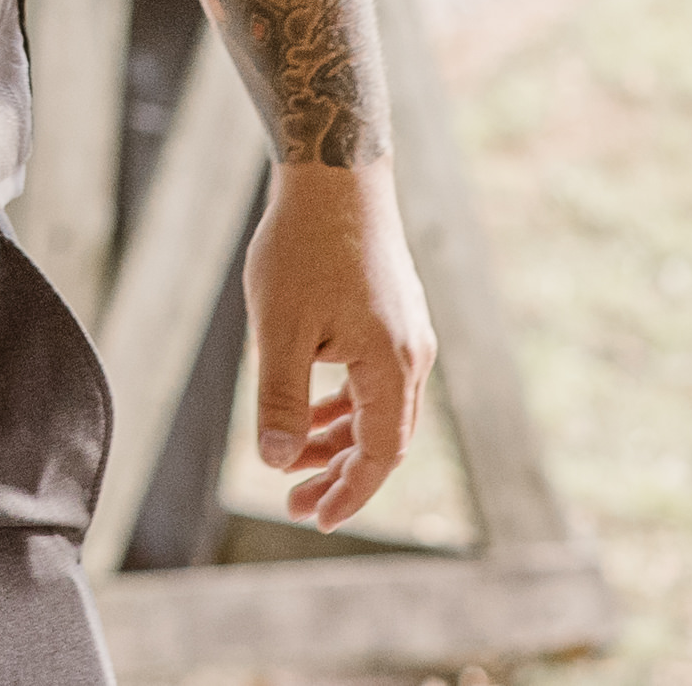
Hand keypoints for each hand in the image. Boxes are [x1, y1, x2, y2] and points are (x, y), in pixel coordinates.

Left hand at [241, 159, 435, 530]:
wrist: (334, 172)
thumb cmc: (301, 246)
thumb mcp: (278, 327)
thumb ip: (281, 398)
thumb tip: (278, 463)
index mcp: (391, 366)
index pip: (380, 455)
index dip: (348, 493)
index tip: (312, 519)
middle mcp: (412, 355)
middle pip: (385, 439)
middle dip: (342, 476)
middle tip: (296, 505)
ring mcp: (407, 333)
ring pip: (380, 409)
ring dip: (340, 441)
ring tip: (296, 465)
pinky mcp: (394, 315)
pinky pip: (375, 379)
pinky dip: (346, 405)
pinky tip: (313, 415)